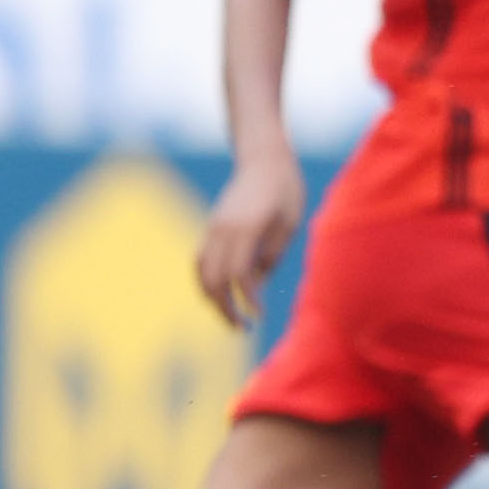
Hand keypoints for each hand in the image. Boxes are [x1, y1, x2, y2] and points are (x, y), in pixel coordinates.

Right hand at [194, 158, 303, 328]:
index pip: (238, 272)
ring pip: (201, 271)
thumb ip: (271, 254)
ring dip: (212, 298)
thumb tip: (255, 283)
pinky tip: (222, 296)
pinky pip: (201, 260)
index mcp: (246, 227)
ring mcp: (212, 227)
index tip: (259, 315)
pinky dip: (207, 281)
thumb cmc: (285, 190)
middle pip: (214, 278)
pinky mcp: (211, 227)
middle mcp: (223, 229)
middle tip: (243, 328)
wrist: (263, 160)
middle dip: (225, 307)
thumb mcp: (288, 223)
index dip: (246, 297)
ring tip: (231, 318)